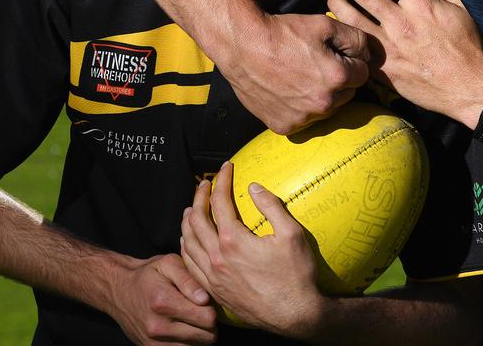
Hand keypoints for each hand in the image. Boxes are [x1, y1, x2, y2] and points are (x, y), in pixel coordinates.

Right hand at [105, 253, 217, 345]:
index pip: (206, 318)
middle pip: (205, 337)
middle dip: (209, 325)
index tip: (206, 303)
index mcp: (164, 302)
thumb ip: (189, 280)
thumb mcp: (169, 264)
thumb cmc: (148, 274)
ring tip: (192, 320)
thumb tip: (205, 299)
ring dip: (200, 336)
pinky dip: (188, 343)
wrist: (119, 290)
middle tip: (202, 312)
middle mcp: (158, 326)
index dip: (212, 310)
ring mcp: (153, 342)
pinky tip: (183, 329)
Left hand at [180, 162, 326, 337]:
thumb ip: (271, 206)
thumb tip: (254, 187)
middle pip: (196, 220)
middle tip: (205, 184)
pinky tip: (190, 242)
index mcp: (233, 241)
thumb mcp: (292, 235)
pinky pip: (190, 265)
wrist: (295, 315)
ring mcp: (213, 276)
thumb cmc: (296, 275)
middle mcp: (217, 258)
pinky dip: (186, 247)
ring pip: (188, 243)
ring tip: (192, 208)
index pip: (220, 202)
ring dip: (188, 221)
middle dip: (199, 197)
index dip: (222, 180)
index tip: (227, 167)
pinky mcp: (214, 291)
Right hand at [218, 13, 369, 133]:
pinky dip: (300, 108)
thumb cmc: (283, 33)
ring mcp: (304, 118)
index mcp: (337, 78)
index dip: (350, 61)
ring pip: (327, 109)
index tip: (333, 53)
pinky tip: (288, 90)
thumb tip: (368, 54)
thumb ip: (356, 38)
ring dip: (321, 96)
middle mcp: (324, 104)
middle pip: (347, 94)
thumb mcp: (325, 24)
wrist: (243, 47)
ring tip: (301, 76)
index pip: (362, 74)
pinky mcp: (285, 126)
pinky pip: (304, 120)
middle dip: (338, 80)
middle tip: (316, 63)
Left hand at [328, 0, 482, 129]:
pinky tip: (338, 25)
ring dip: (336, 0)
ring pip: (349, 17)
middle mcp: (400, 22)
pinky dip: (343, 33)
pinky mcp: (381, 68)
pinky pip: (354, 46)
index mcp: (421, 4)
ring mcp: (387, 46)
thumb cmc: (468, 47)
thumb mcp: (461, 9)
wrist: (467, 89)